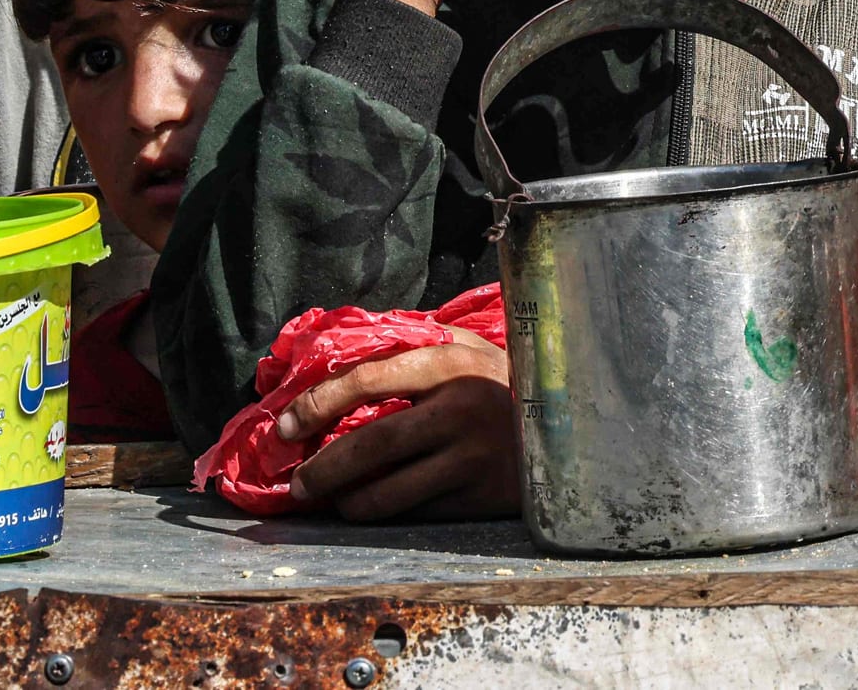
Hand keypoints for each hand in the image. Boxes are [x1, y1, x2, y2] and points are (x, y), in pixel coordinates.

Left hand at [280, 332, 519, 520]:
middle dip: (322, 469)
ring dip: (346, 501)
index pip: (367, 380)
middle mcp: (458, 411)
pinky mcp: (479, 497)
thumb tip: (346, 344)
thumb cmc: (506, 378)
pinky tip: (369, 509)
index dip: (318, 404)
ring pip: (388, 492)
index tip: (285, 426)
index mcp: (448, 364)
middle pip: (371, 446)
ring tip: (329, 500)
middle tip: (297, 483)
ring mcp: (470, 458)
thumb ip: (416, 342)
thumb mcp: (468, 346)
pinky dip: (384, 514)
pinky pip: (416, 512)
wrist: (572, 423)